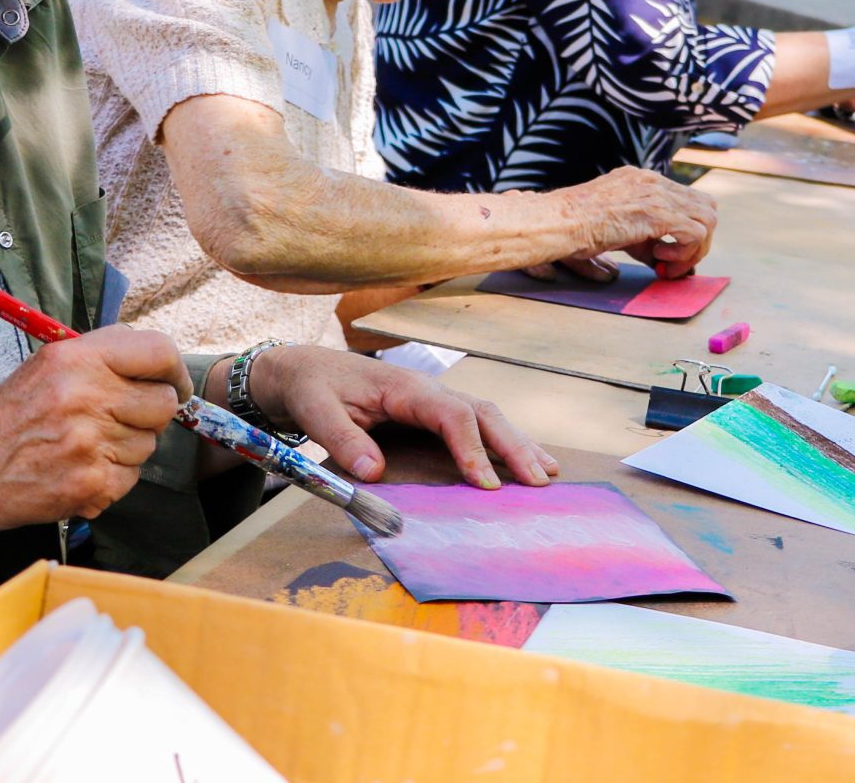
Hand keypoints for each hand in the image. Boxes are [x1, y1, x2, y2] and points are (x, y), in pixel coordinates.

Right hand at [0, 326, 185, 528]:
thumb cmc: (12, 415)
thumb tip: (161, 364)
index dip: (174, 370)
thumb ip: (105, 355)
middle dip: (149, 413)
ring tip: (85, 444)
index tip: (173, 383)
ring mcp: (90, 444)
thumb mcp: (49, 364)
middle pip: (163, 404)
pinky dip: (113, 477)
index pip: (158, 352)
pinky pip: (132, 477)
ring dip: (127, 446)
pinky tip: (80, 468)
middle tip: (119, 418)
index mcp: (77, 358)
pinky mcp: (91, 484)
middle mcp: (85, 397)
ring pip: (149, 443)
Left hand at [244, 345, 559, 489]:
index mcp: (405, 388)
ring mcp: (435, 400)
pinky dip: (505, 443)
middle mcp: (428, 391)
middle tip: (539, 481)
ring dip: (519, 444)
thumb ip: (344, 440)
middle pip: (483, 412)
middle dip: (514, 446)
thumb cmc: (313, 389)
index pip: (451, 414)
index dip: (471, 449)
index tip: (485, 484)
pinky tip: (527, 462)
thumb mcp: (316, 412)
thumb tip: (374, 473)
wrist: (306, 370)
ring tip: (548, 474)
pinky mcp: (434, 412)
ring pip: (488, 416)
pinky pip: (477, 425)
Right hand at [562, 165, 717, 277]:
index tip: (666, 256)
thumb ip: (643, 242)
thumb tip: (661, 263)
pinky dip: (685, 254)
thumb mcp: (617, 229)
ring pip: (708, 219)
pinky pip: (695, 234)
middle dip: (698, 240)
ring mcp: (657, 195)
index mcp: (643, 180)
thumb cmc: (576, 228)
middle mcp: (654, 181)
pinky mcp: (658, 213)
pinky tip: (660, 262)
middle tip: (674, 262)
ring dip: (694, 249)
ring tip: (666, 264)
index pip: (687, 200)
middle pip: (706, 207)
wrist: (559, 222)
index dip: (684, 232)